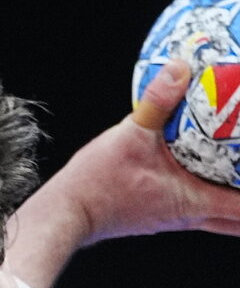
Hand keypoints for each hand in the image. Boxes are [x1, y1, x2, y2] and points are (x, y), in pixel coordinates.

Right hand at [53, 58, 239, 245]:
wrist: (65, 213)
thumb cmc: (95, 184)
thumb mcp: (128, 136)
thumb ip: (158, 102)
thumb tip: (180, 66)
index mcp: (191, 201)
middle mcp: (186, 214)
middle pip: (237, 221)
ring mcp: (170, 217)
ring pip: (218, 216)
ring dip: (234, 202)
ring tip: (238, 179)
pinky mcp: (156, 214)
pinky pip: (195, 207)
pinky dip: (210, 193)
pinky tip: (204, 172)